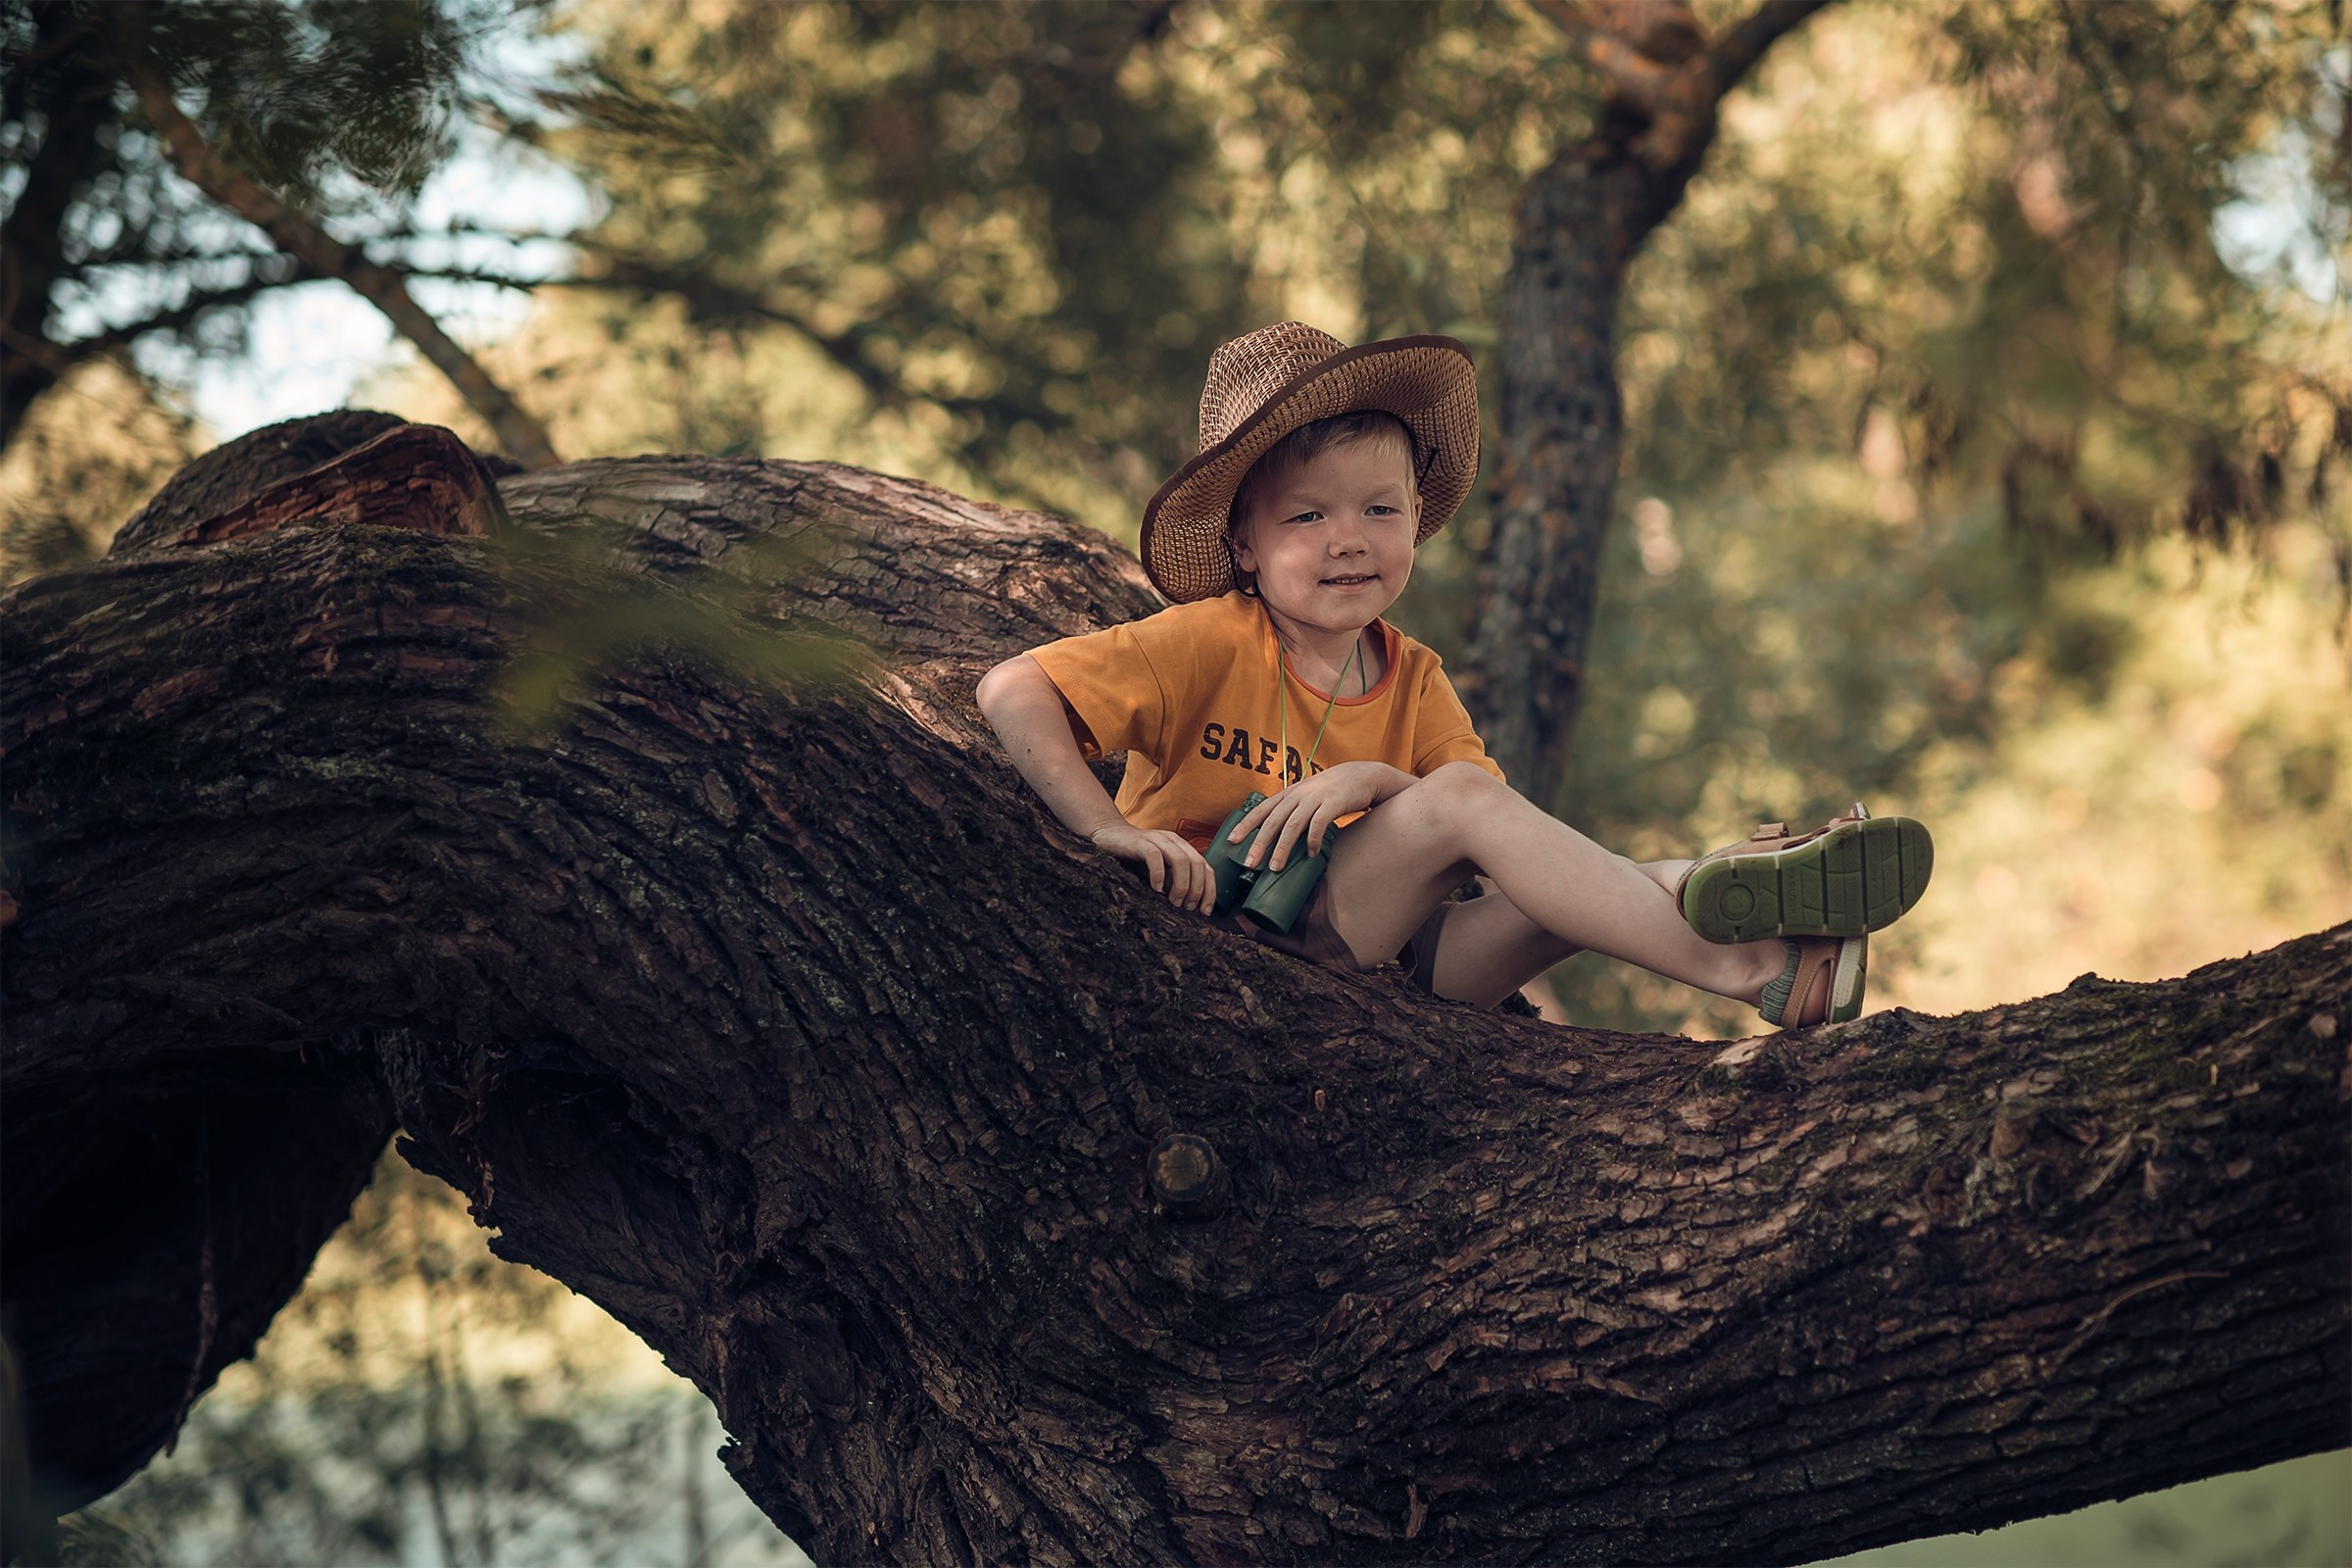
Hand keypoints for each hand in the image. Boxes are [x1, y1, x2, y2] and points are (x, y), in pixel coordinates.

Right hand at [1088, 821, 1217, 913]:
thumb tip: (1187, 907)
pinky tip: (1155, 889)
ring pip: (1181, 860)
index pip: (1206, 868)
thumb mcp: (1159, 872)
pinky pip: (1155, 856)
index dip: (1209, 890)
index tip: (1204, 911)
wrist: (1109, 836)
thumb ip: (1173, 883)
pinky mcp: (1140, 842)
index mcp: (1183, 847)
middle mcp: (1174, 841)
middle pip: (1198, 864)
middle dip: (1197, 890)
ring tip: (1173, 901)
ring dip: (1181, 885)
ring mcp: (1158, 839)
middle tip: (1187, 907)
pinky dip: (1159, 874)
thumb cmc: (1134, 857)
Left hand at [1230, 761, 1401, 871]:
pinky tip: (1311, 854)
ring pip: (1292, 824)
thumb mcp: (1307, 797)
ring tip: (1275, 867)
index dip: (1245, 825)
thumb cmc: (1332, 791)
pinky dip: (1312, 840)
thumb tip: (1276, 838)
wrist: (1362, 775)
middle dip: (1259, 843)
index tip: (1231, 841)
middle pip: (1273, 821)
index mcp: (1289, 794)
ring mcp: (1315, 798)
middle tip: (1249, 864)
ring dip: (1282, 848)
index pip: (1261, 810)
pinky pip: (1319, 824)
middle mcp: (1298, 794)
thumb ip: (1292, 812)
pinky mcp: (1333, 803)